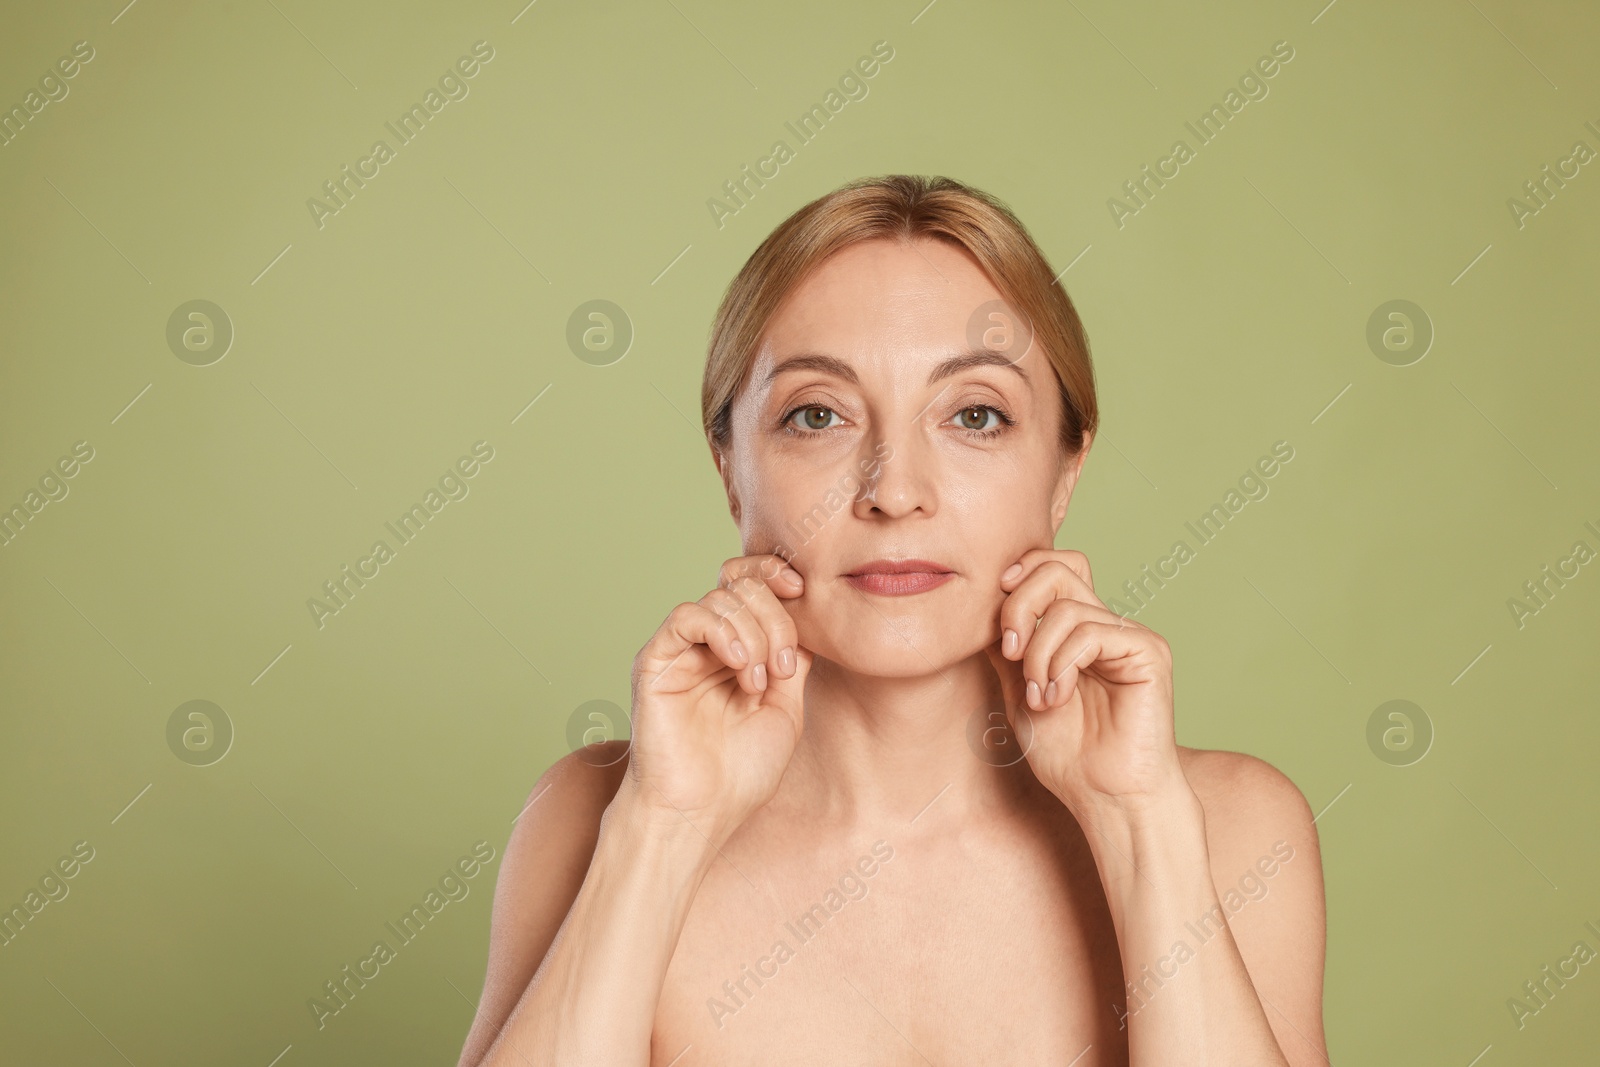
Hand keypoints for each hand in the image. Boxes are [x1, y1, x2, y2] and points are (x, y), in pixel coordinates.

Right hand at [625, 554, 811, 846]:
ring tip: (758, 684)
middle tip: (781, 669)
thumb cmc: (741, 772)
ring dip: (754, 634)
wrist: (700, 812)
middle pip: (743, 589)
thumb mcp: (786, 708)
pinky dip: (722, 631)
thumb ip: (793, 658)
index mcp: (738, 652)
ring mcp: (681, 651)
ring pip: (720, 599)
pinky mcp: (656, 660)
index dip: (775, 575)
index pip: (754, 588)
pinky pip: (687, 616)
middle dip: (775, 618)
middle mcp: (708, 646)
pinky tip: (740, 666)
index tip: (803, 589)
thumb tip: (805, 614)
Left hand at [982, 548, 1184, 813]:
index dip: (1022, 572)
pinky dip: (1062, 663)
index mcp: (1077, 631)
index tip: (996, 605)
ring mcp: (1128, 636)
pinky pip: (1092, 631)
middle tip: (1009, 653)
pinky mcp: (1147, 652)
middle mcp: (1105, 625)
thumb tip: (983, 607)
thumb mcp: (1018, 692)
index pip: (1054, 568)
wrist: (1106, 797)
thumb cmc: (1068, 755)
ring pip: (1066, 607)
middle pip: (1060, 569)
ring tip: (1040, 698)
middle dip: (1019, 606)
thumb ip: (1006, 648)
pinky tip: (1058, 697)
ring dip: (1038, 654)